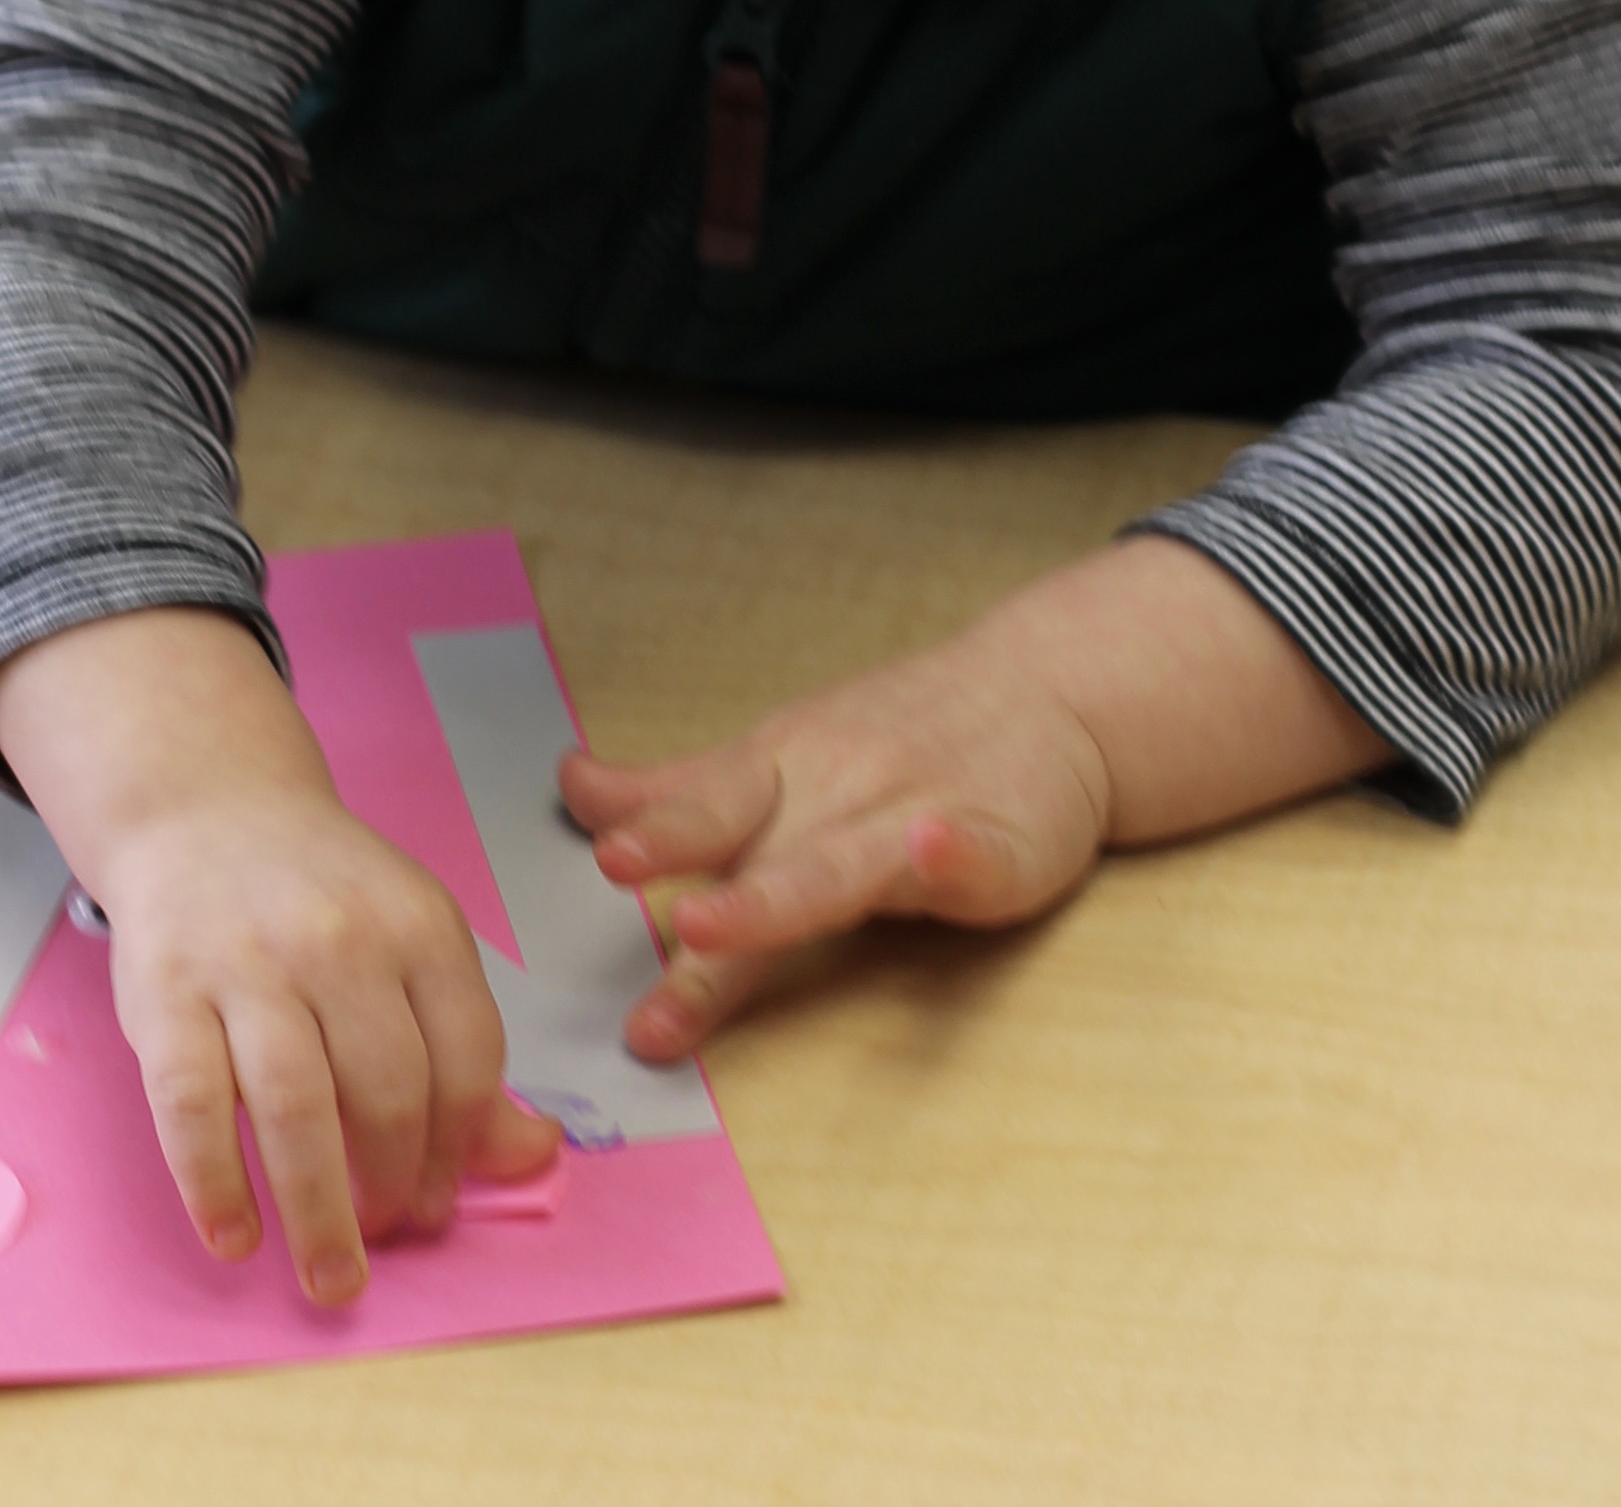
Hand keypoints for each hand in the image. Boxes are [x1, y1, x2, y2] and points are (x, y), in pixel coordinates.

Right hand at [0, 608, 559, 1305]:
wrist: (205, 809)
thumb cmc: (321, 898)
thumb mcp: (412, 942)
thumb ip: (465, 1050)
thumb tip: (536, 1155)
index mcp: (417, 924)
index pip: (467, 1057)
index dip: (460, 1147)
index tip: (438, 1202)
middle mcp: (339, 939)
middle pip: (389, 1090)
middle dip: (395, 1187)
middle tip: (384, 1237)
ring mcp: (249, 963)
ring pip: (298, 1106)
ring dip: (320, 1211)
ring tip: (332, 1275)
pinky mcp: (167, 991)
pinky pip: (192, 1104)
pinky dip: (214, 1183)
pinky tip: (236, 1235)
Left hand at [563, 536, 1393, 1056]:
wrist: (1043, 692)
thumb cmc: (899, 735)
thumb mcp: (780, 756)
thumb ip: (682, 792)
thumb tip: (577, 795)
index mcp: (782, 771)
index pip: (704, 808)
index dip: (650, 831)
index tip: (594, 857)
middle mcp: (836, 791)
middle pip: (755, 843)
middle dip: (687, 864)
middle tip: (620, 882)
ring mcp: (915, 816)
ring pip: (840, 865)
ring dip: (776, 895)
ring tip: (713, 927)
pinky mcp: (999, 847)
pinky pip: (970, 855)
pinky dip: (949, 854)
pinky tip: (933, 852)